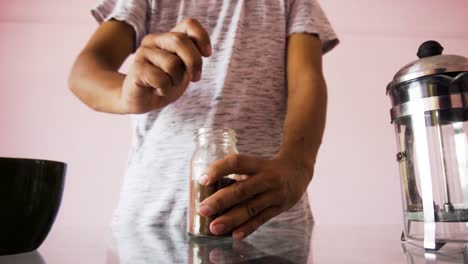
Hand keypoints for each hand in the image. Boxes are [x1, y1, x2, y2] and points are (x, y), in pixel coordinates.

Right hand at [120, 18, 211, 112]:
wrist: (142, 100)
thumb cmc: (165, 83)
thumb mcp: (184, 70)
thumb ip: (193, 58)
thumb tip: (205, 51)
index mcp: (168, 37)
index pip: (189, 24)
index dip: (202, 37)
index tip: (207, 54)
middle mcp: (154, 40)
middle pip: (181, 41)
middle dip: (194, 62)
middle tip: (195, 78)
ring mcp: (143, 53)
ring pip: (172, 64)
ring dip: (176, 81)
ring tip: (168, 85)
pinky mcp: (136, 69)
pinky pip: (161, 79)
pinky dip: (165, 90)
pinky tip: (157, 90)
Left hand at [198, 154, 312, 239]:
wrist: (299, 172)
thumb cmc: (267, 169)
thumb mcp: (255, 164)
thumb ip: (236, 174)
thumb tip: (206, 188)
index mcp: (257, 164)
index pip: (237, 162)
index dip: (219, 169)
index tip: (203, 180)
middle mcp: (267, 179)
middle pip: (242, 190)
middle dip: (221, 201)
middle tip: (203, 209)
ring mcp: (274, 195)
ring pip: (251, 208)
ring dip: (231, 219)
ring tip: (214, 227)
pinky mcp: (278, 208)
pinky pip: (261, 220)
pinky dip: (248, 228)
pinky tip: (234, 234)